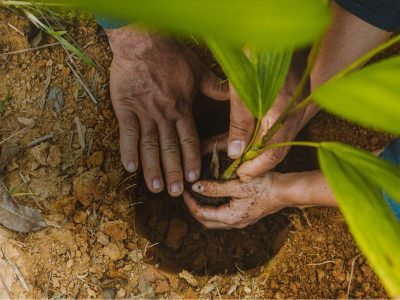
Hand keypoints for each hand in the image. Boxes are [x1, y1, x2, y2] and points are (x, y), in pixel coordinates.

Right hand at [106, 26, 228, 195]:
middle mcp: (164, 115)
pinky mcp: (125, 108)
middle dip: (172, 172)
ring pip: (149, 146)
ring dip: (152, 168)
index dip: (191, 160)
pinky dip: (128, 151)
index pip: (189, 140)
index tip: (193, 177)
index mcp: (182, 108)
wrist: (142, 40)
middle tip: (174, 192)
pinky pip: (127, 133)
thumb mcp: (198, 70)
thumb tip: (235, 95)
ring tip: (155, 187)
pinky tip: (129, 168)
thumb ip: (215, 87)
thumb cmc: (171, 55)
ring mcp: (144, 113)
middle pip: (170, 148)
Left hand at [183, 173, 288, 228]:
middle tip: (188, 195)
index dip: (190, 203)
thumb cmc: (264, 185)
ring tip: (198, 196)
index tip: (183, 191)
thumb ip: (215, 187)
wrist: (285, 191)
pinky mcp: (246, 216)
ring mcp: (241, 221)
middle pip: (206, 221)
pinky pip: (224, 217)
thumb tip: (195, 187)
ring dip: (204, 210)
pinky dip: (214, 209)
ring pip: (215, 221)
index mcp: (230, 217)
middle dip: (194, 209)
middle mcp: (234, 223)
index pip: (201, 214)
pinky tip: (214, 197)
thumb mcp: (237, 184)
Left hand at [224, 50, 318, 180]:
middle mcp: (292, 115)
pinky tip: (236, 137)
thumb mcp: (241, 89)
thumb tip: (235, 151)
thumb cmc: (257, 55)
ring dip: (252, 150)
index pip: (273, 153)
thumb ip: (240, 122)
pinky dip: (256, 136)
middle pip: (276, 150)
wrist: (278, 34)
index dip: (255, 167)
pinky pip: (274, 128)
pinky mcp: (289, 105)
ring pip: (274, 140)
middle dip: (254, 163)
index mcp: (282, 112)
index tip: (239, 174)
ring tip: (228, 155)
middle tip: (234, 170)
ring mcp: (294, 110)